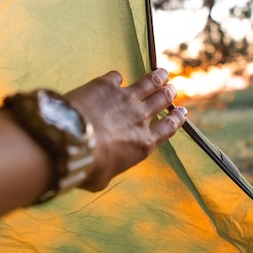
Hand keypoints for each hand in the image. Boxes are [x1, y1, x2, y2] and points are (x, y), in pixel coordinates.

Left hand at [65, 69, 186, 190]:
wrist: (70, 142)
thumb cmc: (86, 166)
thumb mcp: (102, 179)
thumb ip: (109, 169)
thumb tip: (101, 171)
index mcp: (144, 143)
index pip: (168, 127)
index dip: (177, 118)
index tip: (182, 112)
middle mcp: (139, 117)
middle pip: (163, 100)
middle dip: (169, 93)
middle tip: (170, 89)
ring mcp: (125, 98)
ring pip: (150, 82)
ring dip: (158, 77)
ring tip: (162, 73)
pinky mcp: (106, 85)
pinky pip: (118, 76)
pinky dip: (117, 78)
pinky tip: (115, 79)